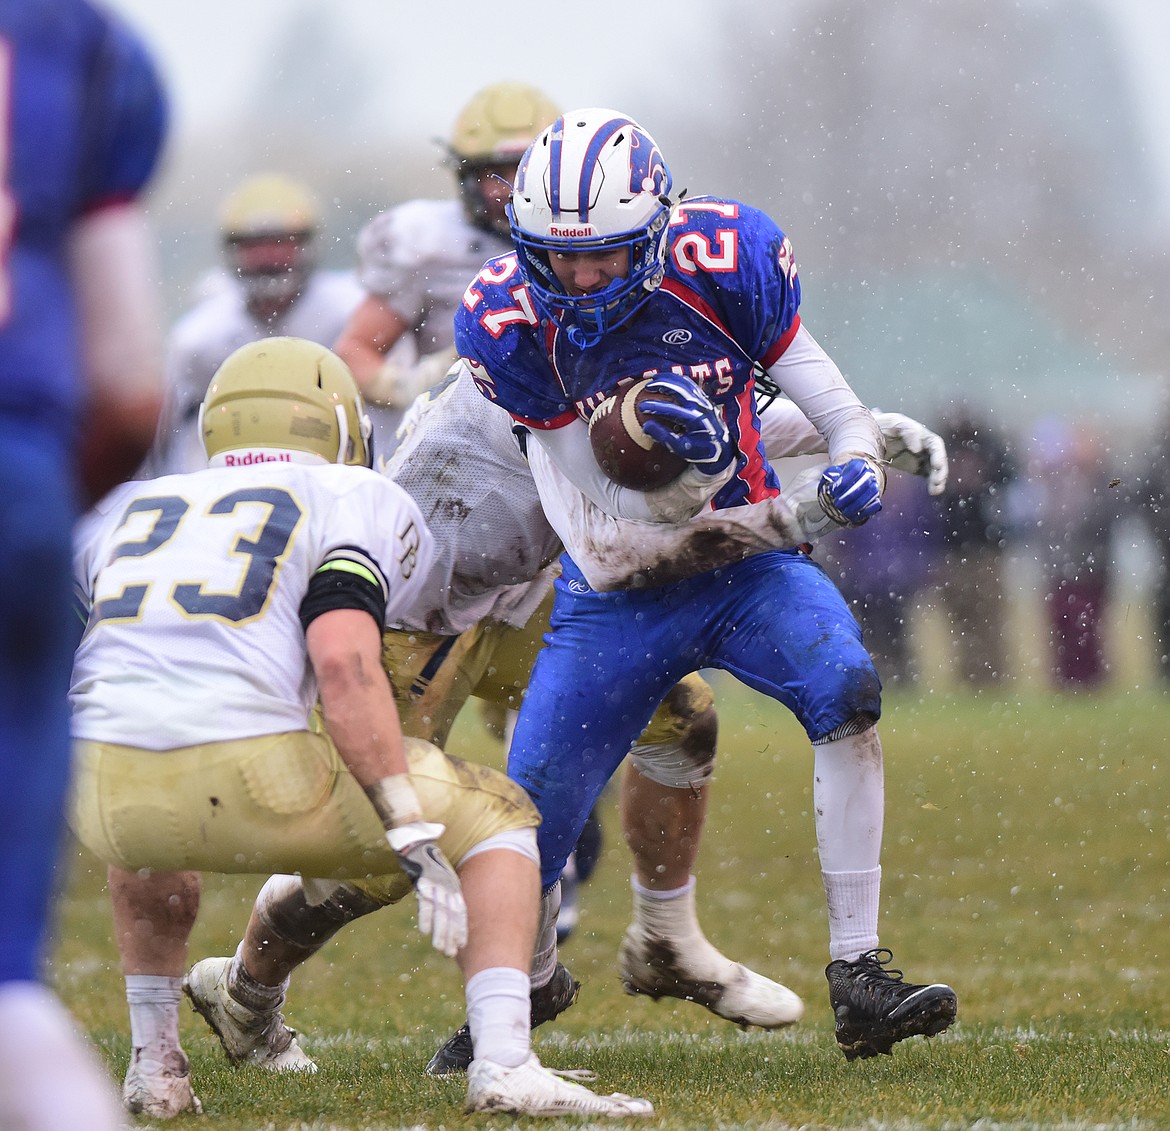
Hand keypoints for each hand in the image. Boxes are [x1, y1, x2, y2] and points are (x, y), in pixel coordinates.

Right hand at [386, 821, 466, 956]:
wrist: (417, 839)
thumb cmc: (428, 860)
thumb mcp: (441, 876)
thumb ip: (443, 892)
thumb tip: (443, 910)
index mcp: (454, 885)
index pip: (461, 911)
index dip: (461, 928)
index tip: (462, 946)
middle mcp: (448, 885)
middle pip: (452, 914)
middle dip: (451, 935)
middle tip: (450, 954)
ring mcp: (437, 882)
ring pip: (440, 911)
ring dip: (440, 931)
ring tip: (440, 948)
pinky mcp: (424, 880)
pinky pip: (425, 901)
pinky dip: (425, 916)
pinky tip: (423, 931)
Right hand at [639, 375, 734, 474]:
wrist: (721, 447)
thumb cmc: (699, 451)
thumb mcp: (681, 448)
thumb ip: (664, 437)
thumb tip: (646, 426)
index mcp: (694, 420)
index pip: (671, 409)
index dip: (655, 406)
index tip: (642, 406)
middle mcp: (700, 407)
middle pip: (679, 390)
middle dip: (662, 385)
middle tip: (648, 386)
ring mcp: (704, 401)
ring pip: (685, 383)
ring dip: (669, 378)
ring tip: (655, 378)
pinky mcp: (705, 398)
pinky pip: (691, 384)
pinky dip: (678, 379)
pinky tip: (669, 379)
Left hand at [818, 458, 883, 525]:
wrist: (857, 479)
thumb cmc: (844, 476)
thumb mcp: (835, 471)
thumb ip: (831, 473)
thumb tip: (830, 477)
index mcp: (860, 464)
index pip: (855, 469)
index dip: (843, 481)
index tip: (832, 490)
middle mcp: (870, 474)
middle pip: (863, 484)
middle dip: (848, 496)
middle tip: (837, 503)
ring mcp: (875, 486)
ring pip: (869, 496)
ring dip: (855, 505)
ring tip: (843, 511)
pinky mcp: (877, 499)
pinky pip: (874, 506)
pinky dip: (864, 512)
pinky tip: (853, 515)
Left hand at [874, 412, 947, 494]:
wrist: (866, 436)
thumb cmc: (879, 425)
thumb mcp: (891, 422)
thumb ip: (908, 430)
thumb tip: (918, 449)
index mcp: (919, 433)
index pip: (934, 443)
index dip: (937, 454)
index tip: (933, 464)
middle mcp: (923, 445)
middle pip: (937, 458)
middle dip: (940, 469)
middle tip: (937, 481)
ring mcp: (919, 457)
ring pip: (935, 468)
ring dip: (938, 478)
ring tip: (935, 490)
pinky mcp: (915, 467)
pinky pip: (928, 475)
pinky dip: (932, 483)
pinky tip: (933, 491)